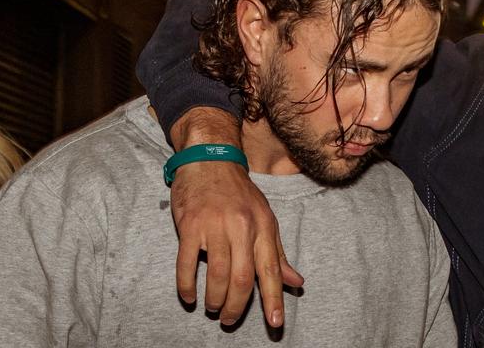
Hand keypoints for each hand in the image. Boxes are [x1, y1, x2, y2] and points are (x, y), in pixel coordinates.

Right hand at [169, 108, 303, 327]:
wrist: (210, 159)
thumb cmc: (238, 192)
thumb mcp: (265, 217)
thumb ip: (277, 253)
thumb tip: (296, 281)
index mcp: (263, 226)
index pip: (271, 269)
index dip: (273, 299)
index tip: (276, 324)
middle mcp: (241, 226)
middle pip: (242, 279)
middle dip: (236, 307)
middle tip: (229, 320)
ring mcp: (214, 225)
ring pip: (216, 275)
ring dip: (214, 299)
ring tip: (213, 308)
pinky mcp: (189, 224)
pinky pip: (186, 263)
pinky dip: (187, 286)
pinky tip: (189, 297)